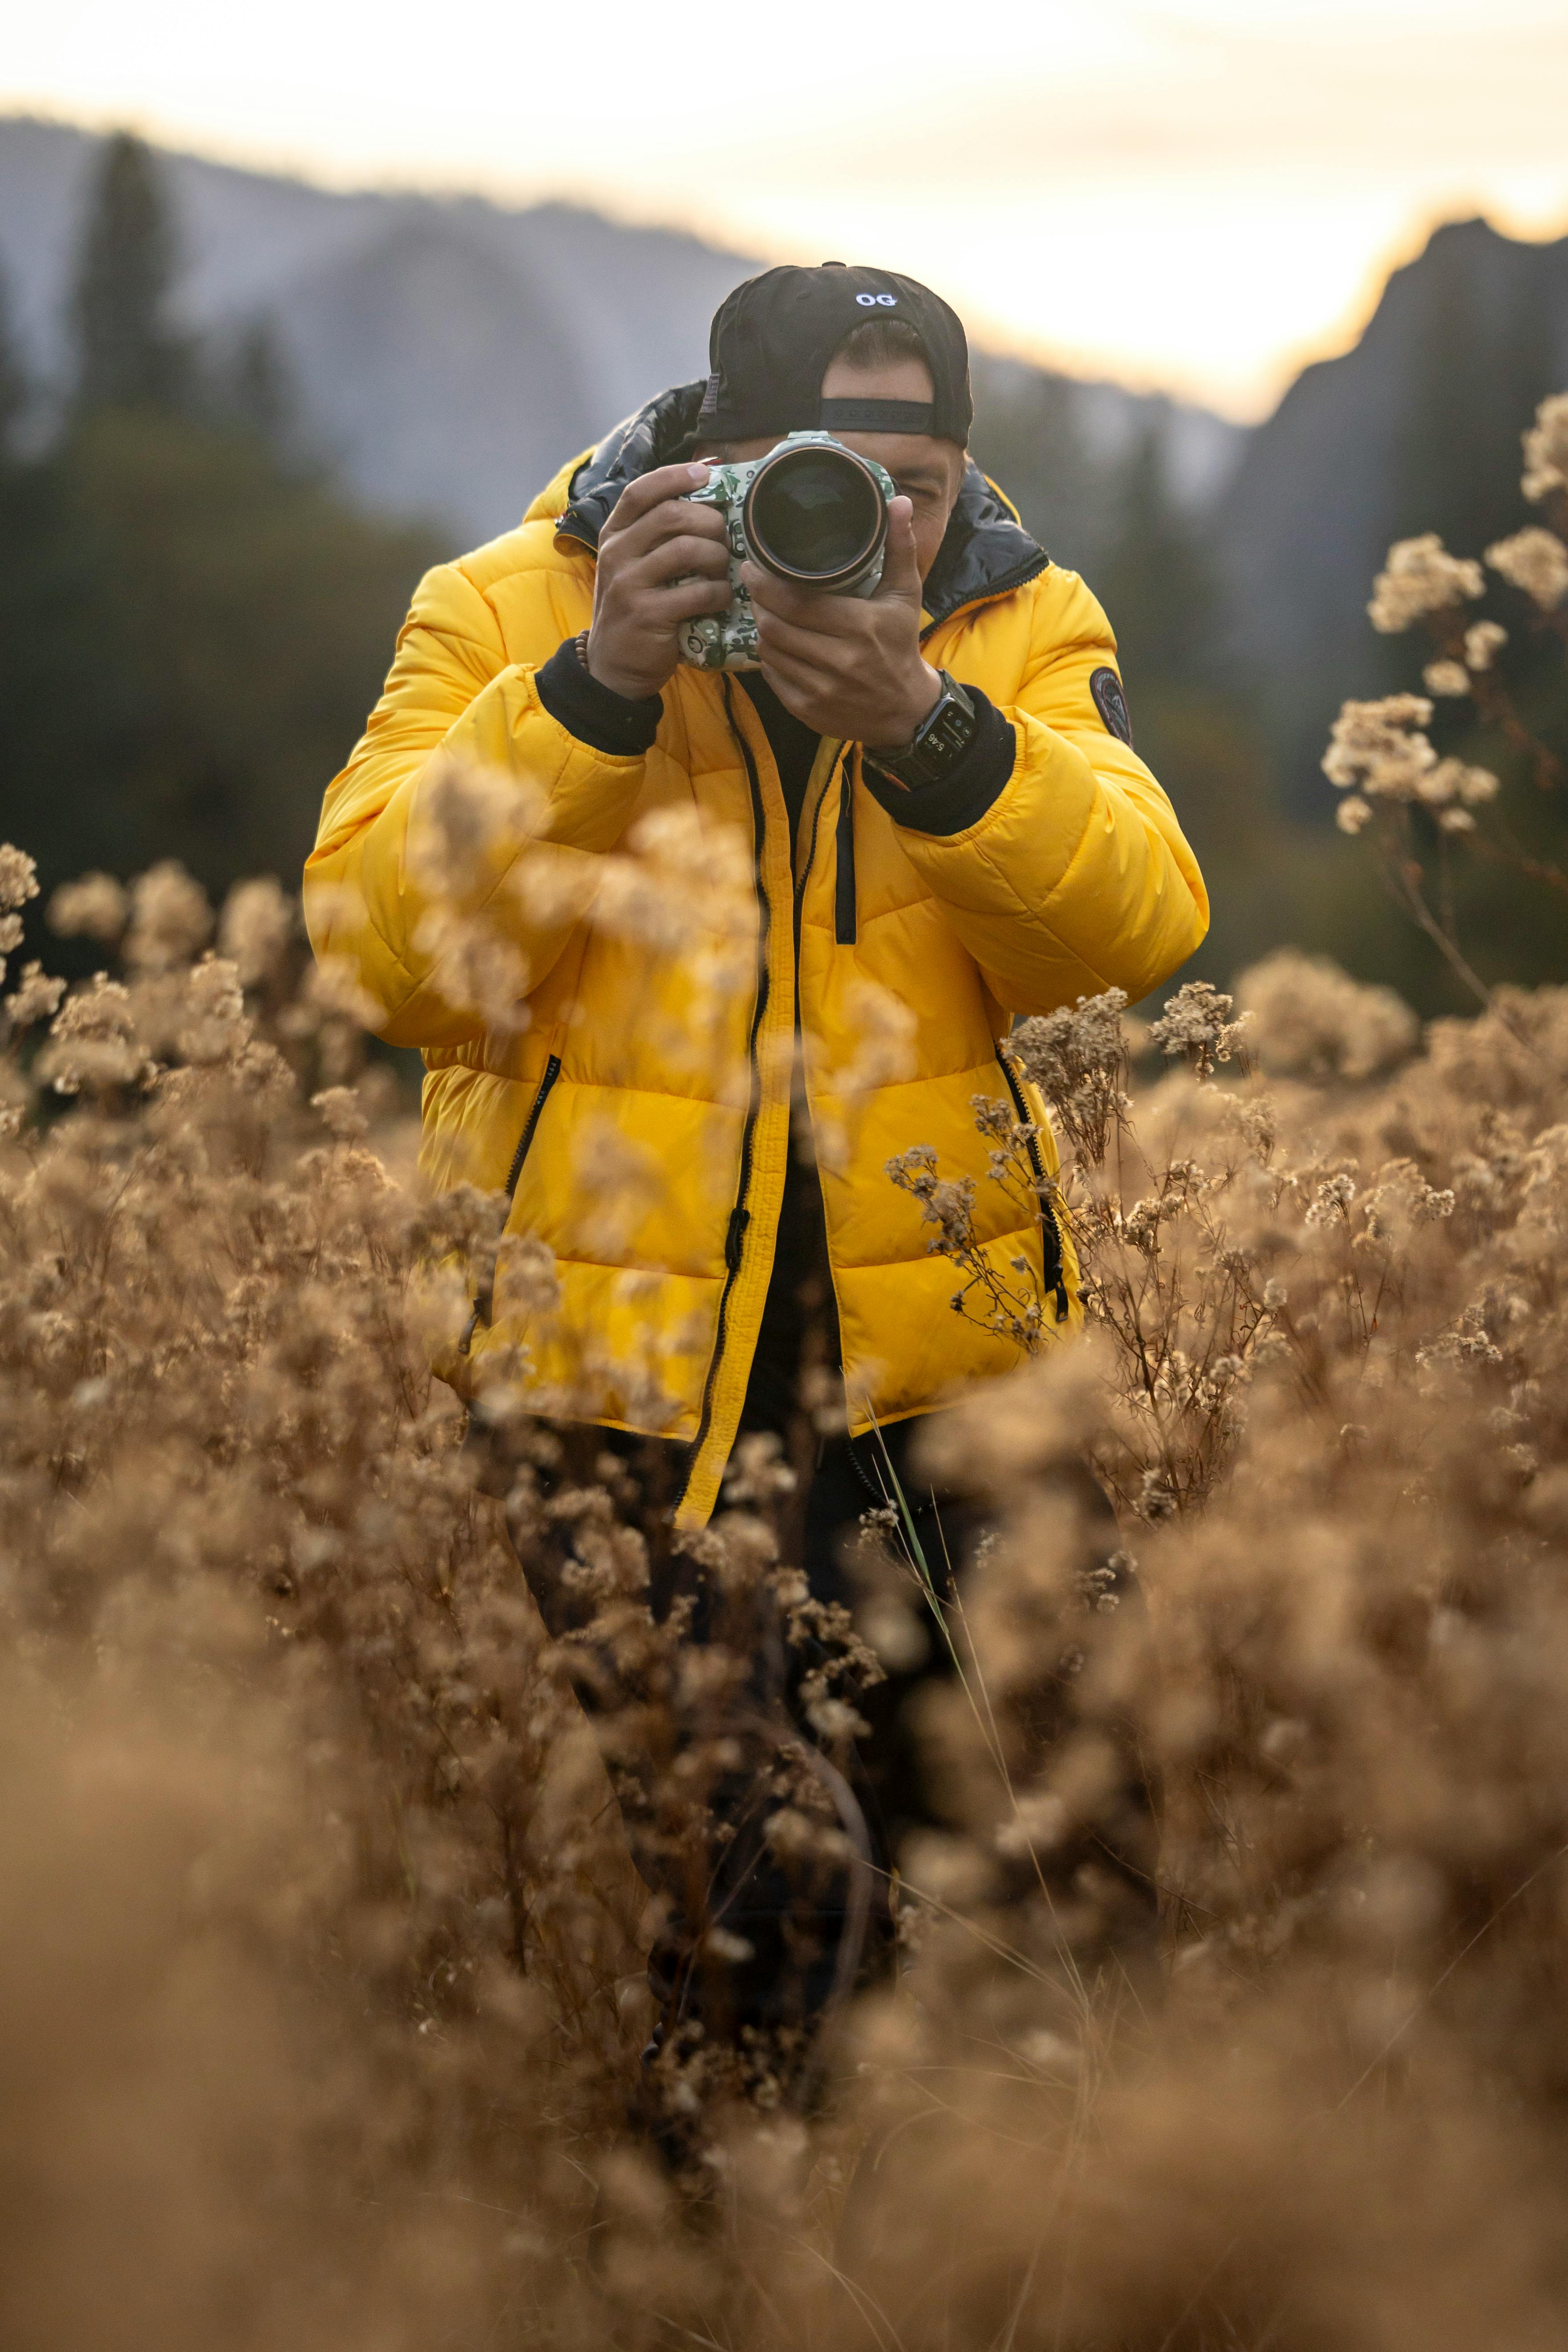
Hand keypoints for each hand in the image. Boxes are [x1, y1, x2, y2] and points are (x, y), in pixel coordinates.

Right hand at [587, 464, 731, 699]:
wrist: (613, 667)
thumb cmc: (635, 609)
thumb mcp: (634, 566)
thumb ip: (657, 536)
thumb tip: (705, 491)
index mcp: (613, 535)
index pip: (641, 491)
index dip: (675, 476)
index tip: (705, 473)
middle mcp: (616, 554)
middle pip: (671, 515)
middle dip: (709, 521)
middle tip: (725, 538)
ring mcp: (629, 585)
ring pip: (686, 549)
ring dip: (717, 557)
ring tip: (723, 571)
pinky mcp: (647, 615)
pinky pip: (697, 592)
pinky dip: (718, 593)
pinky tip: (721, 599)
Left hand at [742, 494, 941, 753]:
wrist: (904, 711)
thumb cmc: (900, 645)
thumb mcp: (905, 596)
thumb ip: (900, 548)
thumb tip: (898, 501)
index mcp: (860, 628)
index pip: (796, 603)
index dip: (766, 583)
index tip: (753, 566)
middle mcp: (838, 661)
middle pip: (775, 625)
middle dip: (759, 602)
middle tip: (754, 584)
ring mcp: (819, 689)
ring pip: (769, 650)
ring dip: (762, 627)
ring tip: (765, 610)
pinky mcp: (805, 709)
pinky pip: (771, 676)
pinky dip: (768, 657)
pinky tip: (776, 643)